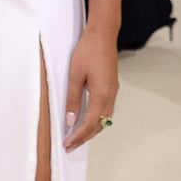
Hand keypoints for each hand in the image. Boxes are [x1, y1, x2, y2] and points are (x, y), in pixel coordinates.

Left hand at [63, 25, 118, 150]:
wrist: (103, 34)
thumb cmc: (88, 51)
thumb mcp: (75, 75)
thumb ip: (73, 99)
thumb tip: (71, 120)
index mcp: (102, 94)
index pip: (90, 123)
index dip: (78, 136)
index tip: (68, 144)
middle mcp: (110, 95)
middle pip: (99, 125)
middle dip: (84, 137)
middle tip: (70, 146)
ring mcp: (113, 91)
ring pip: (104, 119)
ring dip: (91, 130)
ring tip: (77, 137)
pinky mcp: (111, 87)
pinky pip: (106, 110)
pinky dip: (96, 120)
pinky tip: (86, 120)